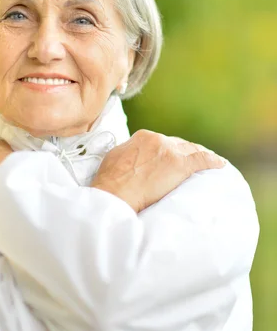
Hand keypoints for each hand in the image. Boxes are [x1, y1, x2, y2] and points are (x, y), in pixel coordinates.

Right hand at [90, 130, 225, 212]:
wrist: (115, 193)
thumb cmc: (110, 182)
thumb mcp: (115, 159)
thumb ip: (129, 153)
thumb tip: (134, 157)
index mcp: (142, 137)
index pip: (162, 141)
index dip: (168, 150)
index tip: (170, 157)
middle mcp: (158, 140)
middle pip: (178, 144)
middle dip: (184, 152)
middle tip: (190, 161)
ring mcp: (170, 152)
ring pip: (191, 151)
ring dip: (199, 156)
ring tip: (208, 162)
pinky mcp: (180, 165)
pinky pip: (202, 159)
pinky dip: (212, 161)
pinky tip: (220, 165)